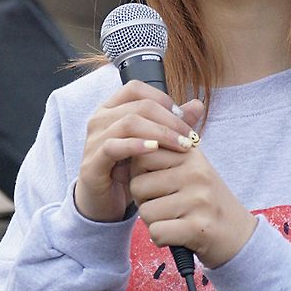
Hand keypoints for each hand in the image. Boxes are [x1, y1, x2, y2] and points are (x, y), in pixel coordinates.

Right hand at [74, 80, 203, 222]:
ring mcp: (93, 141)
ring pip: (128, 124)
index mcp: (111, 109)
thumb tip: (198, 105)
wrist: (105, 202)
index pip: (136, 89)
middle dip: (169, 120)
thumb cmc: (129, 169)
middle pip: (138, 106)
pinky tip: (154, 150)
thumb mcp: (153, 144)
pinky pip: (113, 147)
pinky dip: (136, 146)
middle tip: (189, 136)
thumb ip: (173, 124)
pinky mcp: (92, 163)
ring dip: (160, 133)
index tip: (183, 118)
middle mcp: (99, 120)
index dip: (162, 99)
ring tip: (181, 145)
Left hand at [129, 146, 256, 268]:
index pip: (142, 155)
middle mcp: (196, 173)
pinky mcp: (199, 227)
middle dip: (144, 201)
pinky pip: (156, 232)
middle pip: (138, 185)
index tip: (158, 185)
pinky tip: (177, 235)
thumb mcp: (189, 171)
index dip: (140, 174)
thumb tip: (118, 156)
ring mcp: (199, 200)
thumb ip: (159, 159)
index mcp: (191, 154)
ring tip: (175, 220)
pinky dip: (160, 239)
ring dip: (153, 222)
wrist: (239, 236)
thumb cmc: (205, 203)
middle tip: (167, 207)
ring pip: (145, 212)